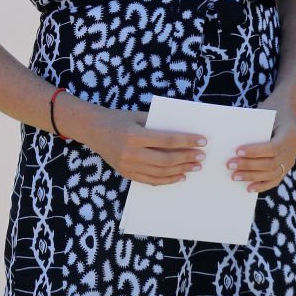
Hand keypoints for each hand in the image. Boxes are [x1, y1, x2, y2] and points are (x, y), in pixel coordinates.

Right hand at [83, 103, 206, 184]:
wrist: (93, 130)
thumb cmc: (119, 119)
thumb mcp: (139, 116)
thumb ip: (158, 124)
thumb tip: (184, 131)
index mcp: (135, 136)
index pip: (167, 141)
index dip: (186, 141)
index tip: (202, 141)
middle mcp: (131, 153)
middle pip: (165, 159)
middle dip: (186, 158)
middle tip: (202, 157)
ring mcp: (128, 166)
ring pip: (160, 173)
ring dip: (180, 170)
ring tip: (195, 167)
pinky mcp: (126, 174)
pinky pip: (150, 180)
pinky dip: (167, 180)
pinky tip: (180, 176)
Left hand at [227, 106, 295, 193]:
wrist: (285, 108)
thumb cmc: (271, 109)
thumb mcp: (264, 112)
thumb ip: (253, 127)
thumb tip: (232, 144)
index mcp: (289, 133)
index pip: (273, 147)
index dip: (255, 151)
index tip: (237, 151)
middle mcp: (293, 149)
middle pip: (271, 163)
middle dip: (249, 166)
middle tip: (230, 165)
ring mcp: (291, 159)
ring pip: (272, 174)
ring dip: (252, 176)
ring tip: (234, 176)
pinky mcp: (287, 167)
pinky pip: (275, 179)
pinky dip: (262, 185)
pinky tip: (248, 188)